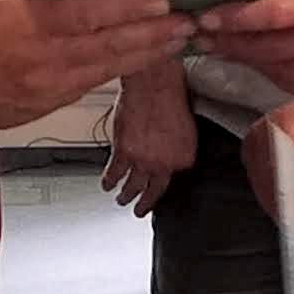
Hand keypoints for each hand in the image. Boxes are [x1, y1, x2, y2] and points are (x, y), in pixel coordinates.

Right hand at [0, 0, 190, 128]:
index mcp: (24, 21)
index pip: (85, 13)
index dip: (126, 7)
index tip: (161, 0)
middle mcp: (41, 58)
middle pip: (107, 44)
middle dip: (152, 33)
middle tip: (189, 20)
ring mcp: (46, 87)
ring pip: (106, 68)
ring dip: (147, 53)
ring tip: (180, 38)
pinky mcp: (48, 104)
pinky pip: (93, 84)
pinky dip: (123, 68)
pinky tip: (147, 57)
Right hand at [102, 59, 196, 213]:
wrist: (153, 83)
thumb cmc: (171, 96)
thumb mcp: (187, 128)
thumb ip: (179, 147)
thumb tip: (171, 154)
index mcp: (184, 158)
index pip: (174, 180)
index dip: (163, 186)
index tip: (157, 192)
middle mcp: (164, 164)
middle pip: (153, 191)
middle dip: (144, 204)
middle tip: (139, 210)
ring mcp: (143, 161)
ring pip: (132, 186)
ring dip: (125, 196)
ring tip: (121, 199)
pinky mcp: (124, 153)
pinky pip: (114, 173)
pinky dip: (109, 180)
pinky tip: (107, 184)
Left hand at [197, 0, 293, 109]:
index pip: (271, 13)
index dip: (234, 17)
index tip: (207, 15)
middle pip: (265, 47)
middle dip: (228, 41)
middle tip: (201, 33)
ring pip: (274, 69)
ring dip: (246, 58)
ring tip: (224, 45)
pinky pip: (293, 84)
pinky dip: (273, 72)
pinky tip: (263, 61)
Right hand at [241, 98, 293, 231]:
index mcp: (280, 128)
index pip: (278, 180)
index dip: (292, 207)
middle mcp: (260, 134)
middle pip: (267, 188)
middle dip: (292, 205)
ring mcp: (254, 143)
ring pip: (264, 191)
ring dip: (287, 200)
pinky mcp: (255, 152)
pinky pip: (265, 184)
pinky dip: (282, 193)